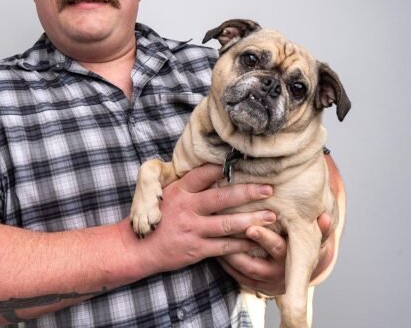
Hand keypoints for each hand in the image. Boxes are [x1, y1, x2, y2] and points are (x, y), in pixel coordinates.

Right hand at [134, 164, 276, 274]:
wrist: (139, 247)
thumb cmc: (156, 217)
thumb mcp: (165, 193)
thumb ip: (186, 183)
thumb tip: (211, 168)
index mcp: (180, 190)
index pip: (203, 174)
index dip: (223, 167)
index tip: (243, 162)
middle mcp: (187, 207)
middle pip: (222, 198)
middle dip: (248, 192)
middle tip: (268, 189)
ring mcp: (192, 229)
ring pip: (227, 224)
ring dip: (252, 220)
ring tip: (271, 216)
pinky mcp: (196, 249)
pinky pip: (224, 247)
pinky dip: (242, 244)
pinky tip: (256, 240)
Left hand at [218, 213, 333, 295]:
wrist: (301, 271)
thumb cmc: (307, 246)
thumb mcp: (315, 237)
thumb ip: (322, 228)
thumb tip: (326, 218)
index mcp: (293, 260)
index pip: (277, 249)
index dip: (264, 238)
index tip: (250, 227)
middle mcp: (278, 274)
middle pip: (254, 265)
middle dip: (238, 249)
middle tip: (223, 233)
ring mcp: (265, 283)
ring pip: (242, 271)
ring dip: (227, 255)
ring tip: (215, 236)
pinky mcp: (255, 286)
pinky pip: (236, 276)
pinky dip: (225, 263)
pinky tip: (215, 247)